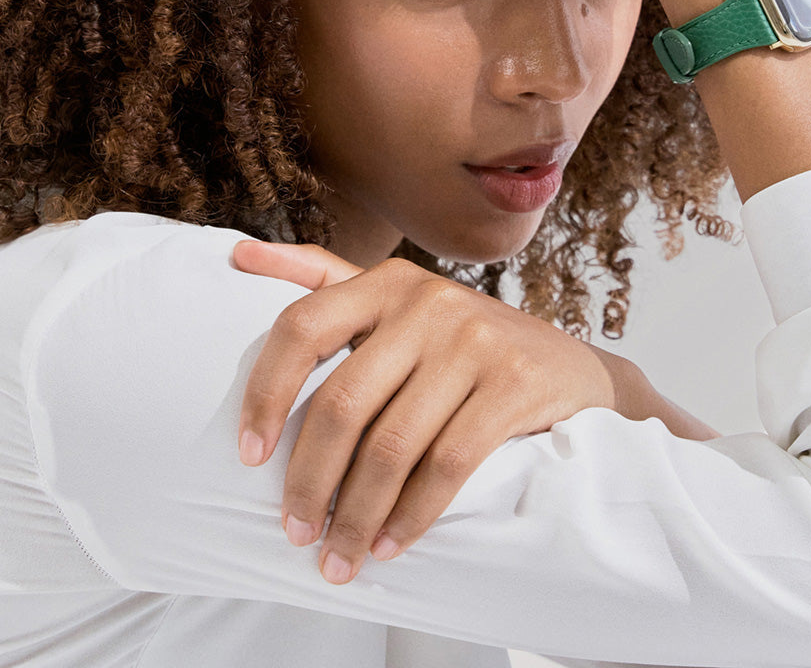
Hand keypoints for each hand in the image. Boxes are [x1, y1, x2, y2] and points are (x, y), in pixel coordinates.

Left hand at [231, 240, 617, 584]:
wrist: (568, 368)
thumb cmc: (465, 344)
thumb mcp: (400, 301)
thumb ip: (326, 277)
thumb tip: (239, 256)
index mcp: (388, 282)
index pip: (301, 326)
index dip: (265, 393)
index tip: (249, 455)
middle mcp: (429, 302)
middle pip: (342, 402)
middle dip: (309, 480)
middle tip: (295, 531)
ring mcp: (475, 341)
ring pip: (392, 445)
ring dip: (355, 515)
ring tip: (337, 557)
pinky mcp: (514, 383)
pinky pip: (447, 465)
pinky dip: (411, 517)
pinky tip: (389, 544)